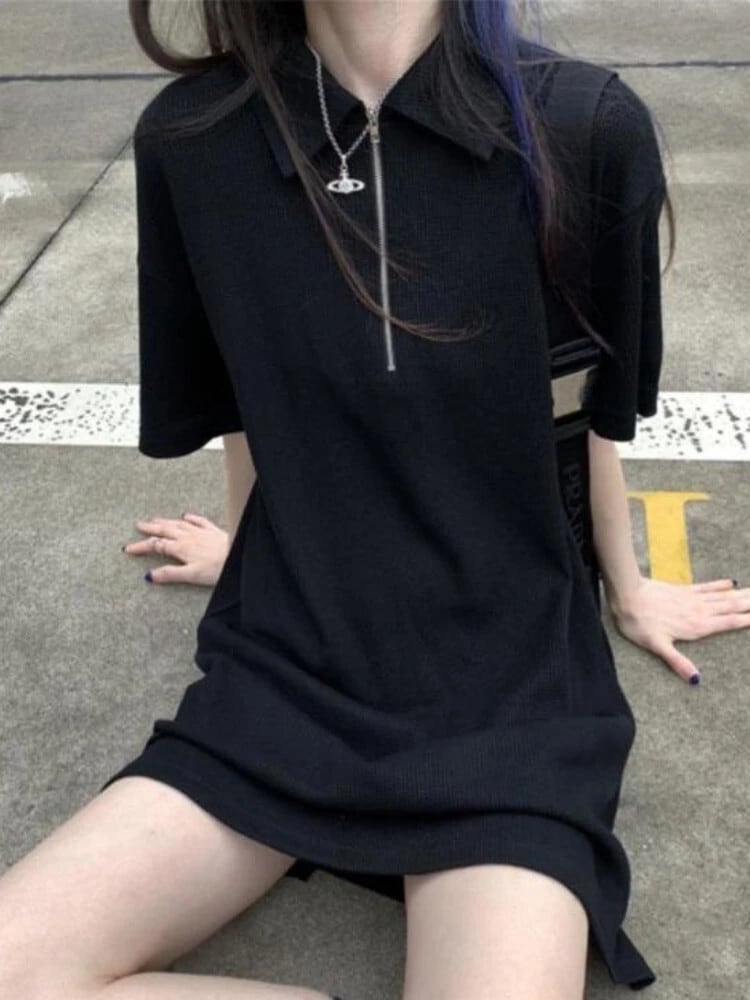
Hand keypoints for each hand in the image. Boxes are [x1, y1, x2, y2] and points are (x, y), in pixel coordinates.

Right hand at [123, 512, 228, 585]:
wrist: (239, 554)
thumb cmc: (217, 568)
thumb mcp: (191, 575)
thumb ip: (170, 574)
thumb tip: (149, 575)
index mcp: (180, 548)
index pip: (155, 546)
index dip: (141, 547)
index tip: (128, 548)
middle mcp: (188, 537)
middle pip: (165, 530)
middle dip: (150, 528)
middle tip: (138, 525)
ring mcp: (201, 532)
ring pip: (178, 524)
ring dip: (165, 521)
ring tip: (155, 519)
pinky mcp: (213, 531)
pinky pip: (198, 521)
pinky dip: (190, 517)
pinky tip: (185, 515)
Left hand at [607, 575, 748, 683]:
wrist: (626, 596)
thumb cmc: (639, 623)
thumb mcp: (657, 647)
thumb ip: (678, 662)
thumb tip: (696, 679)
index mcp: (696, 626)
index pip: (729, 623)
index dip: (747, 620)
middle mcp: (699, 611)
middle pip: (731, 608)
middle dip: (749, 605)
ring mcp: (692, 599)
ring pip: (723, 597)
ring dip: (741, 595)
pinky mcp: (682, 590)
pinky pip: (706, 587)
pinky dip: (720, 585)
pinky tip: (731, 582)